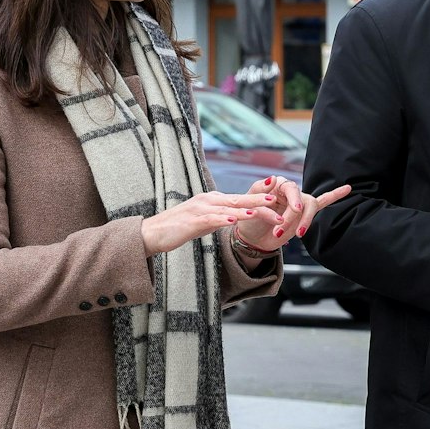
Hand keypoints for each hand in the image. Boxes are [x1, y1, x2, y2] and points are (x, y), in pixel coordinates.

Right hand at [142, 191, 277, 255]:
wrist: (152, 233)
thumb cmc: (179, 227)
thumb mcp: (205, 220)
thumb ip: (220, 216)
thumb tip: (236, 217)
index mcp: (213, 200)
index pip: (240, 198)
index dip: (258, 196)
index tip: (276, 195)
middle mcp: (207, 201)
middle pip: (238, 199)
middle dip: (258, 199)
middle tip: (276, 197)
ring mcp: (199, 210)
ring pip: (227, 208)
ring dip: (245, 209)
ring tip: (261, 210)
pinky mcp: (190, 221)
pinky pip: (210, 219)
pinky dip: (222, 219)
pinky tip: (234, 221)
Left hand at [234, 176, 352, 252]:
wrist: (251, 238)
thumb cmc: (247, 219)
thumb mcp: (248, 203)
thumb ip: (260, 190)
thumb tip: (273, 178)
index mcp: (276, 185)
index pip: (290, 188)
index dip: (293, 200)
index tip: (292, 212)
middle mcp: (290, 192)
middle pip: (302, 200)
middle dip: (295, 216)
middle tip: (282, 230)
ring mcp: (299, 203)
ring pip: (310, 207)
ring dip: (305, 221)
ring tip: (298, 235)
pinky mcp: (304, 215)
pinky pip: (323, 202)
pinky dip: (334, 196)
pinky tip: (347, 189)